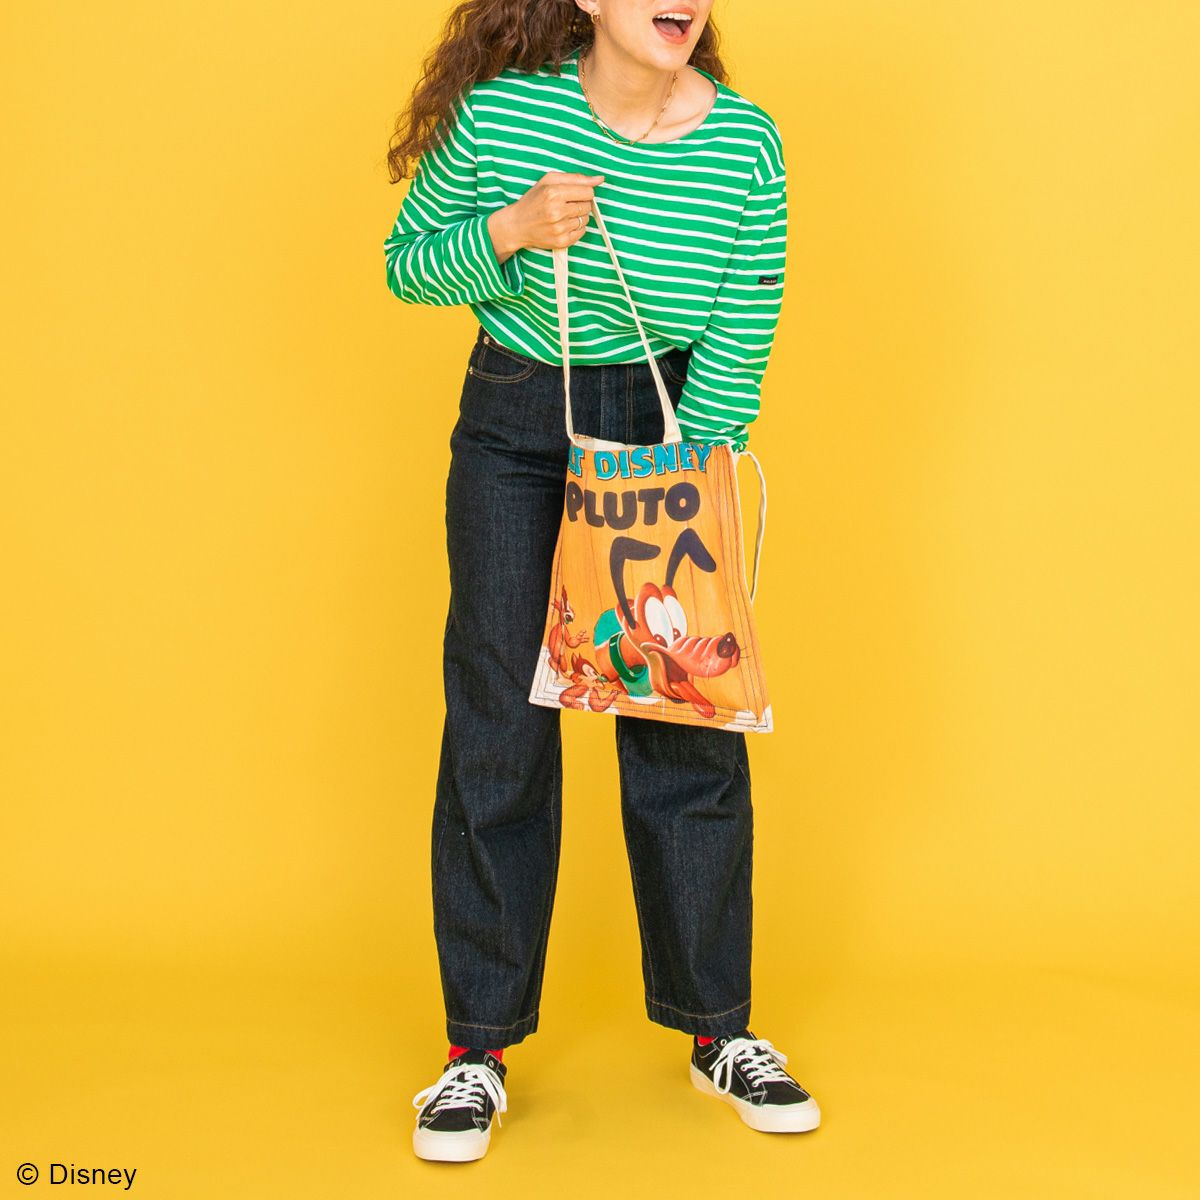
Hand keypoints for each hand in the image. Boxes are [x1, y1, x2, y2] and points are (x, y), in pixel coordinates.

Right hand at [487, 171, 604, 260]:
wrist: (516, 225)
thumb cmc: (533, 200)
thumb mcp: (549, 181)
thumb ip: (576, 178)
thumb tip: (600, 179)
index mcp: (554, 193)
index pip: (588, 191)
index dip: (583, 191)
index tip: (573, 194)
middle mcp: (557, 211)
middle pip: (588, 205)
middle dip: (580, 203)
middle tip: (565, 205)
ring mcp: (560, 228)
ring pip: (586, 219)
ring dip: (578, 216)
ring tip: (563, 215)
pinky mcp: (561, 242)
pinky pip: (582, 232)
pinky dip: (576, 228)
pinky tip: (563, 225)